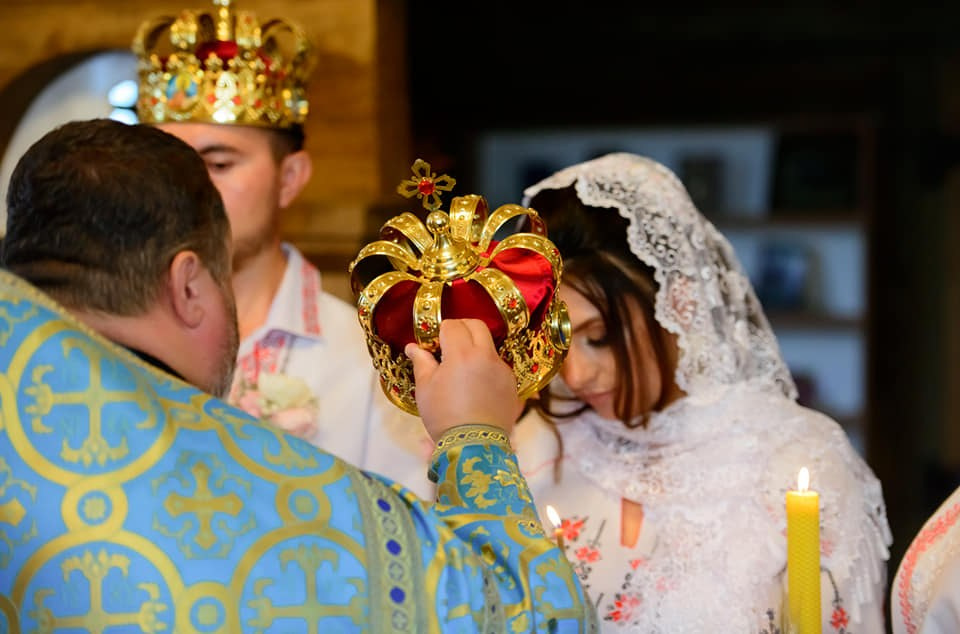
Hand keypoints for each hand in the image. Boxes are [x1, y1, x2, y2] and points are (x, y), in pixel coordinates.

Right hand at [405, 319, 521, 440]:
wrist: (474, 446)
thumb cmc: (444, 416)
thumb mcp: (425, 388)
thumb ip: (421, 361)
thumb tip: (413, 347)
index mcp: (462, 354)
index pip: (453, 326)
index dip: (440, 330)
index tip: (433, 343)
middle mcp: (487, 356)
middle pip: (477, 326)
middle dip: (462, 328)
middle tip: (449, 342)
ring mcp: (502, 370)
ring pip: (490, 346)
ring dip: (475, 347)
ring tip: (462, 367)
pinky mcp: (512, 384)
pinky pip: (498, 365)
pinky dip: (486, 366)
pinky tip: (476, 385)